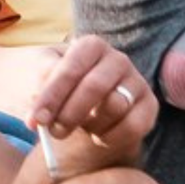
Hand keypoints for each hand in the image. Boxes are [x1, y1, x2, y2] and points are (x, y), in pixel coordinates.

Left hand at [25, 35, 157, 174]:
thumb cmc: (65, 89)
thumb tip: (42, 92)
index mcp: (91, 46)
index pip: (72, 68)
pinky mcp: (150, 107)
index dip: (52, 95)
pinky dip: (110, 137)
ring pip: (115, 106)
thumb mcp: (47, 76)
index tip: (34, 120)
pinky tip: (98, 137)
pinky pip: (132, 126)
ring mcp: (137, 82)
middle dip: (69, 114)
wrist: (89, 110)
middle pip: (95, 87)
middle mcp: (118, 59)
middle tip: (53, 132)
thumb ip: (43, 76)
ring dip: (90, 125)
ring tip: (77, 129)